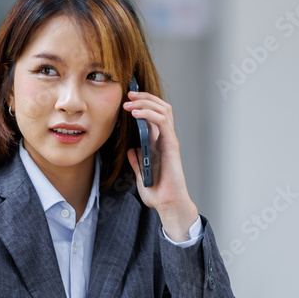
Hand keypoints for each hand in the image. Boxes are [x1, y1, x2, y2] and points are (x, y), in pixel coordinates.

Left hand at [123, 91, 199, 240]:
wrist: (168, 204)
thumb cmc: (157, 193)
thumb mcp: (140, 175)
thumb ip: (137, 162)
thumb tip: (131, 151)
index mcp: (159, 144)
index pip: (154, 116)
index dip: (143, 104)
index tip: (127, 100)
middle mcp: (166, 139)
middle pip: (160, 107)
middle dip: (145, 97)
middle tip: (128, 93)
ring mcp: (170, 141)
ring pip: (163, 110)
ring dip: (145, 101)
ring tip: (129, 101)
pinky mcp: (171, 145)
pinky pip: (162, 122)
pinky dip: (148, 113)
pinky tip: (135, 113)